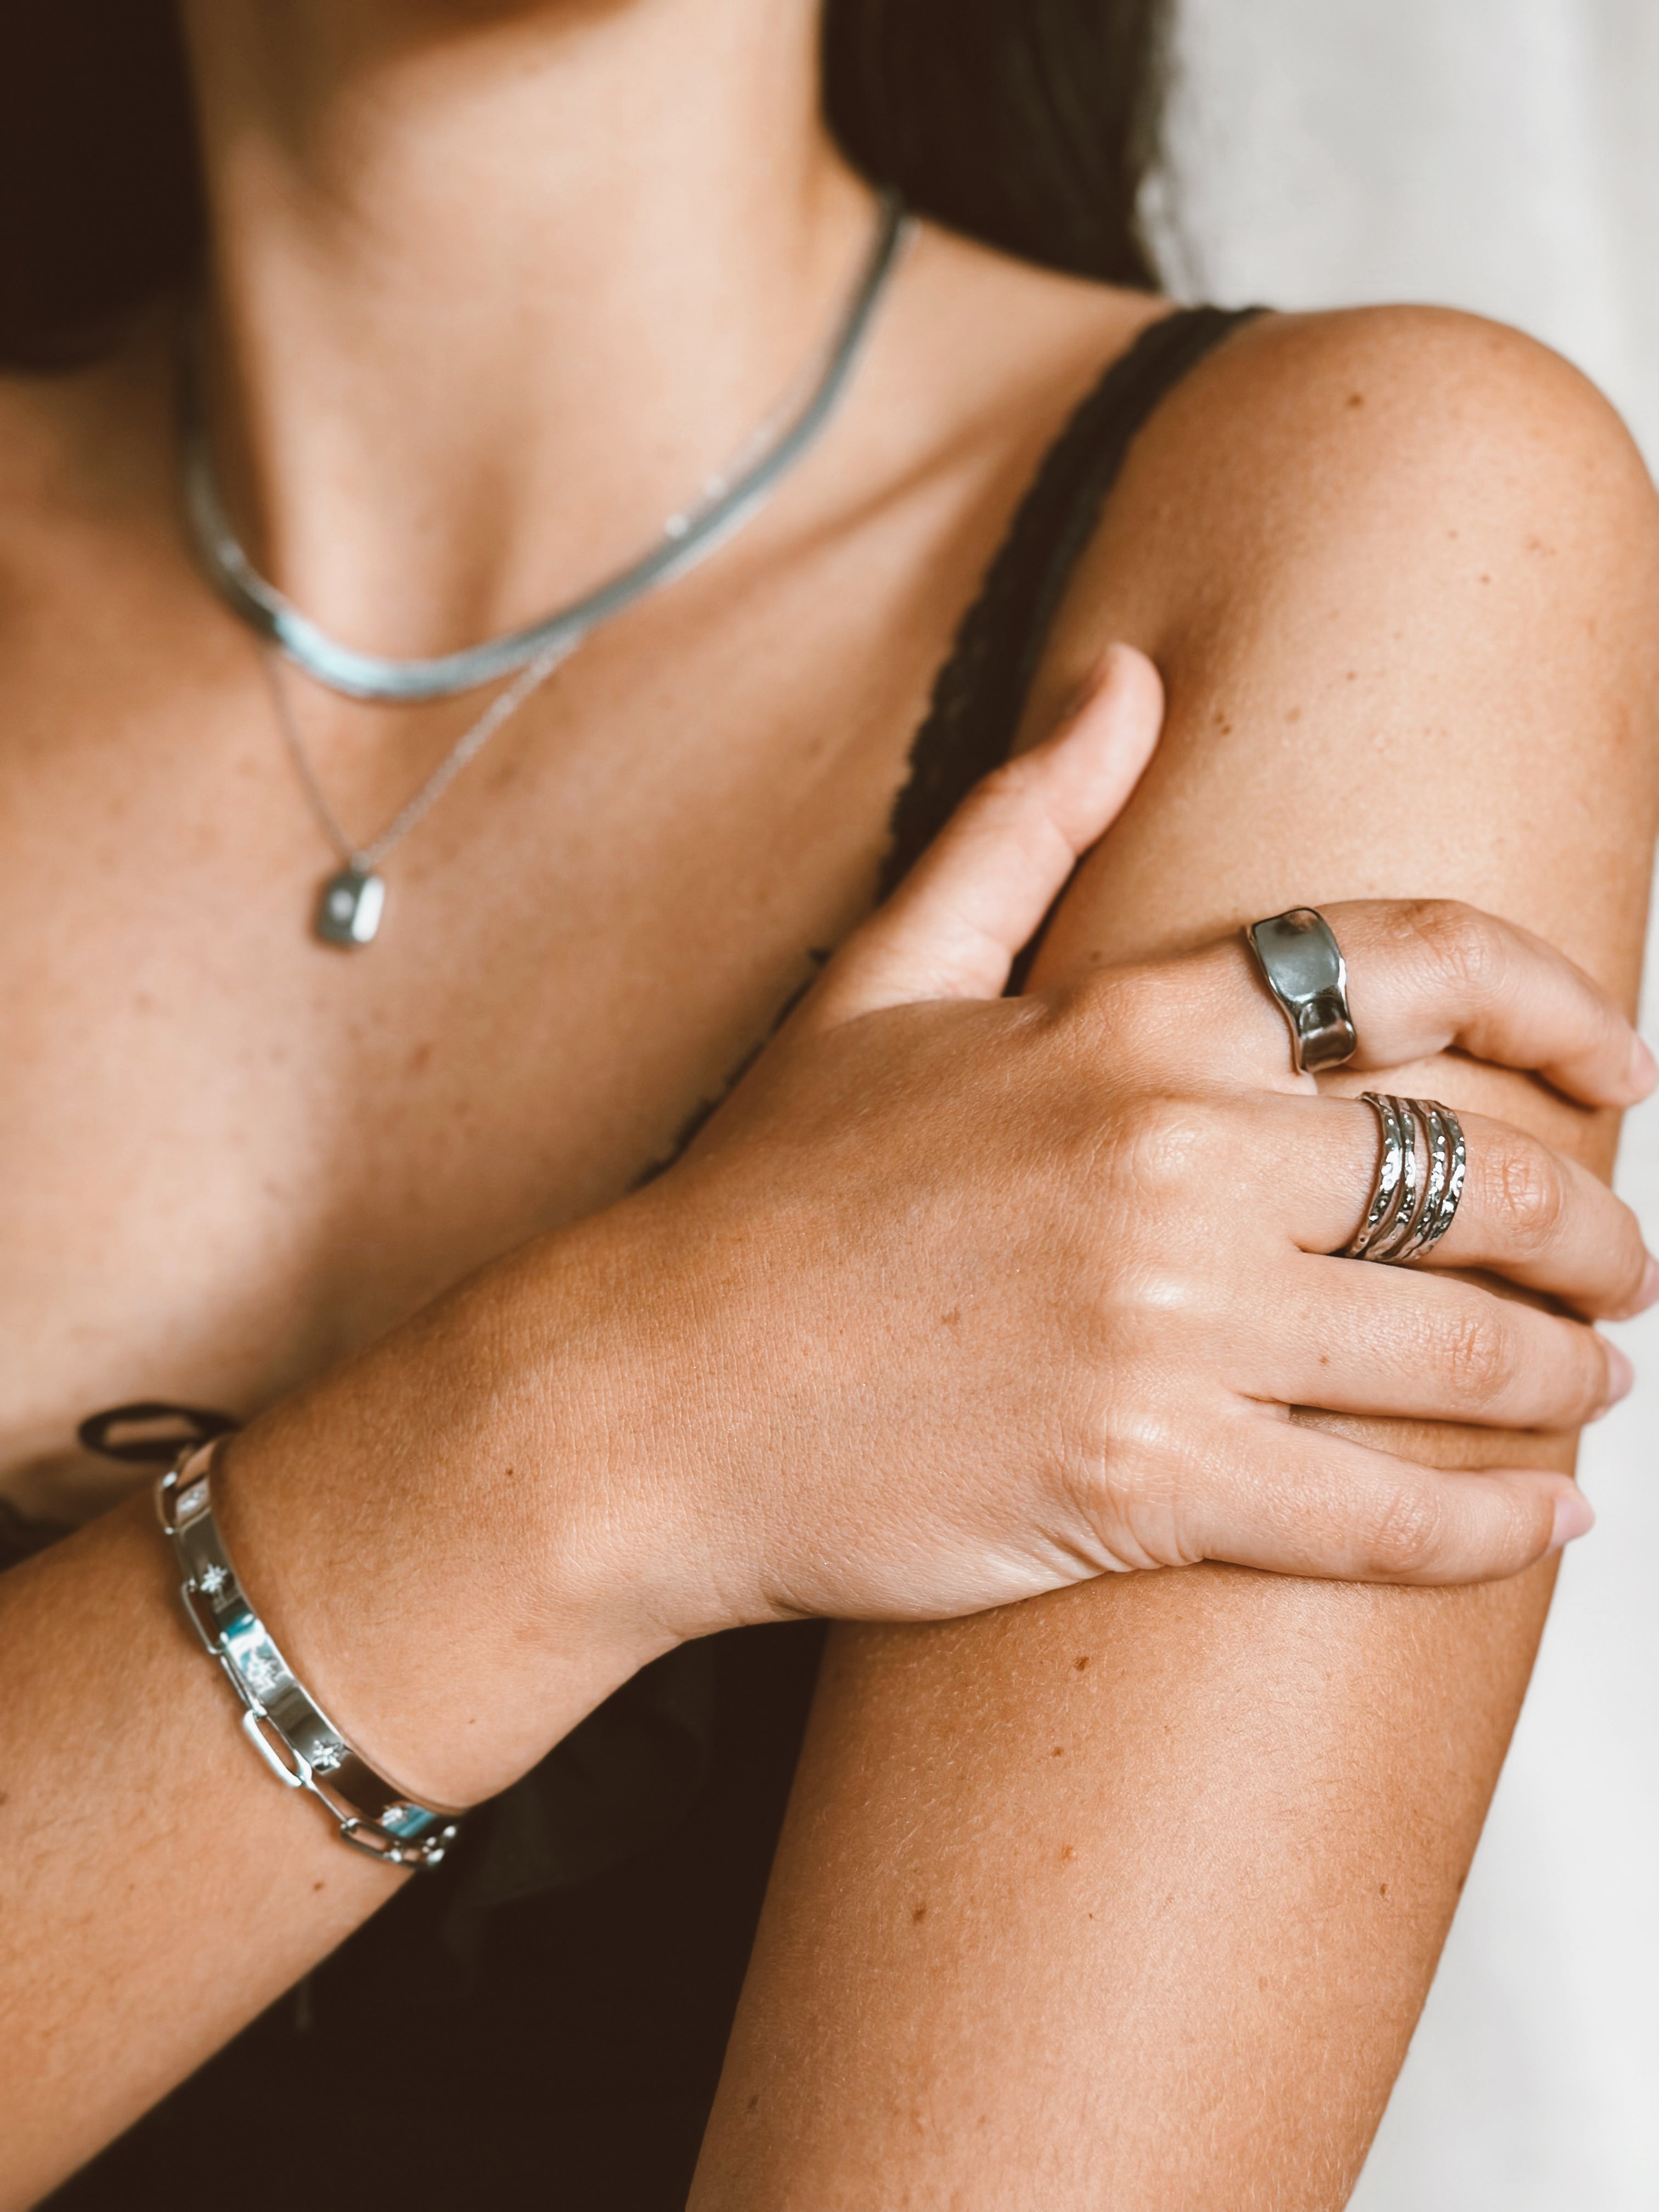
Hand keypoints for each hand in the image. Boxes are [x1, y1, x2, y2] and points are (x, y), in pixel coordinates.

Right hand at [216, 646, 1651, 1806]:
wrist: (645, 1400)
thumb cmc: (764, 1198)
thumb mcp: (884, 978)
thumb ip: (1022, 825)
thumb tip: (1128, 679)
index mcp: (1123, 1026)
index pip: (1414, 967)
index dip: (1561, 1004)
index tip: (1626, 1064)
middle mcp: (1172, 1162)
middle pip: (1483, 1179)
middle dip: (1597, 1228)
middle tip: (1626, 1262)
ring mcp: (1168, 1332)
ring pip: (1463, 1354)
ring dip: (1567, 1375)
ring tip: (1594, 1383)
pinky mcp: (1147, 1485)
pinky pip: (1387, 1514)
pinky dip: (1494, 1525)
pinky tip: (1544, 1521)